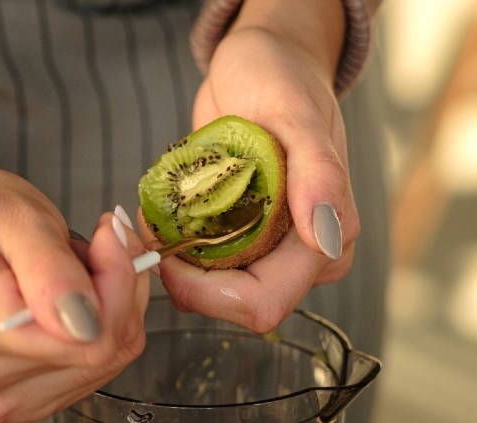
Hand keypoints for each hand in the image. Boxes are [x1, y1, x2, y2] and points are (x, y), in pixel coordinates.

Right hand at [0, 162, 150, 422]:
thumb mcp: (12, 214)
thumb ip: (51, 267)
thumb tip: (88, 326)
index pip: (85, 334)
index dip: (115, 281)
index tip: (107, 235)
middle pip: (96, 352)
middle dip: (114, 291)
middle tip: (91, 245)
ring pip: (101, 365)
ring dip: (106, 312)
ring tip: (65, 274)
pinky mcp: (11, 409)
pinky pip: (88, 376)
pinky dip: (93, 334)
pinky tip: (64, 306)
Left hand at [145, 1, 359, 333]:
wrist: (265, 62)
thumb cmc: (284, 79)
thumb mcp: (297, 115)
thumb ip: (318, 175)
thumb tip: (327, 238)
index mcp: (324, 242)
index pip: (261, 304)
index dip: (207, 293)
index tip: (168, 252)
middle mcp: (300, 257)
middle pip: (230, 306)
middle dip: (183, 277)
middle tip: (150, 226)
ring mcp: (269, 250)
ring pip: (209, 290)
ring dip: (173, 260)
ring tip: (156, 211)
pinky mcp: (241, 240)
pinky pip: (198, 266)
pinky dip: (171, 244)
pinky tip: (161, 210)